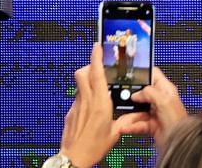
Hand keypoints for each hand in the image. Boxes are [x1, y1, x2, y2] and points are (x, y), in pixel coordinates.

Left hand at [58, 43, 149, 167]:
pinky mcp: (70, 111)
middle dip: (91, 66)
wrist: (74, 156)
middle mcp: (86, 101)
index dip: (96, 58)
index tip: (97, 46)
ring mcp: (77, 105)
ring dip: (88, 80)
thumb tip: (131, 117)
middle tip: (100, 66)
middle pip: (83, 73)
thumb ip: (122, 122)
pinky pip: (78, 96)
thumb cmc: (94, 147)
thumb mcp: (114, 133)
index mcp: (100, 105)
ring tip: (99, 86)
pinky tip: (92, 105)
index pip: (96, 75)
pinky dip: (85, 95)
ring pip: (80, 84)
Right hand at [118, 65, 186, 143]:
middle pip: (140, 91)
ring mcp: (154, 112)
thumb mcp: (163, 100)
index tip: (128, 71)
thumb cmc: (178, 122)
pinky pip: (136, 122)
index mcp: (166, 89)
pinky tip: (125, 126)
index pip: (152, 73)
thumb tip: (135, 94)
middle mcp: (160, 99)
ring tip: (122, 114)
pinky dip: (130, 125)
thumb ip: (147, 92)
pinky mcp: (150, 124)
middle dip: (130, 94)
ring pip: (136, 107)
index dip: (141, 71)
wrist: (181, 144)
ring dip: (128, 112)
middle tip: (121, 94)